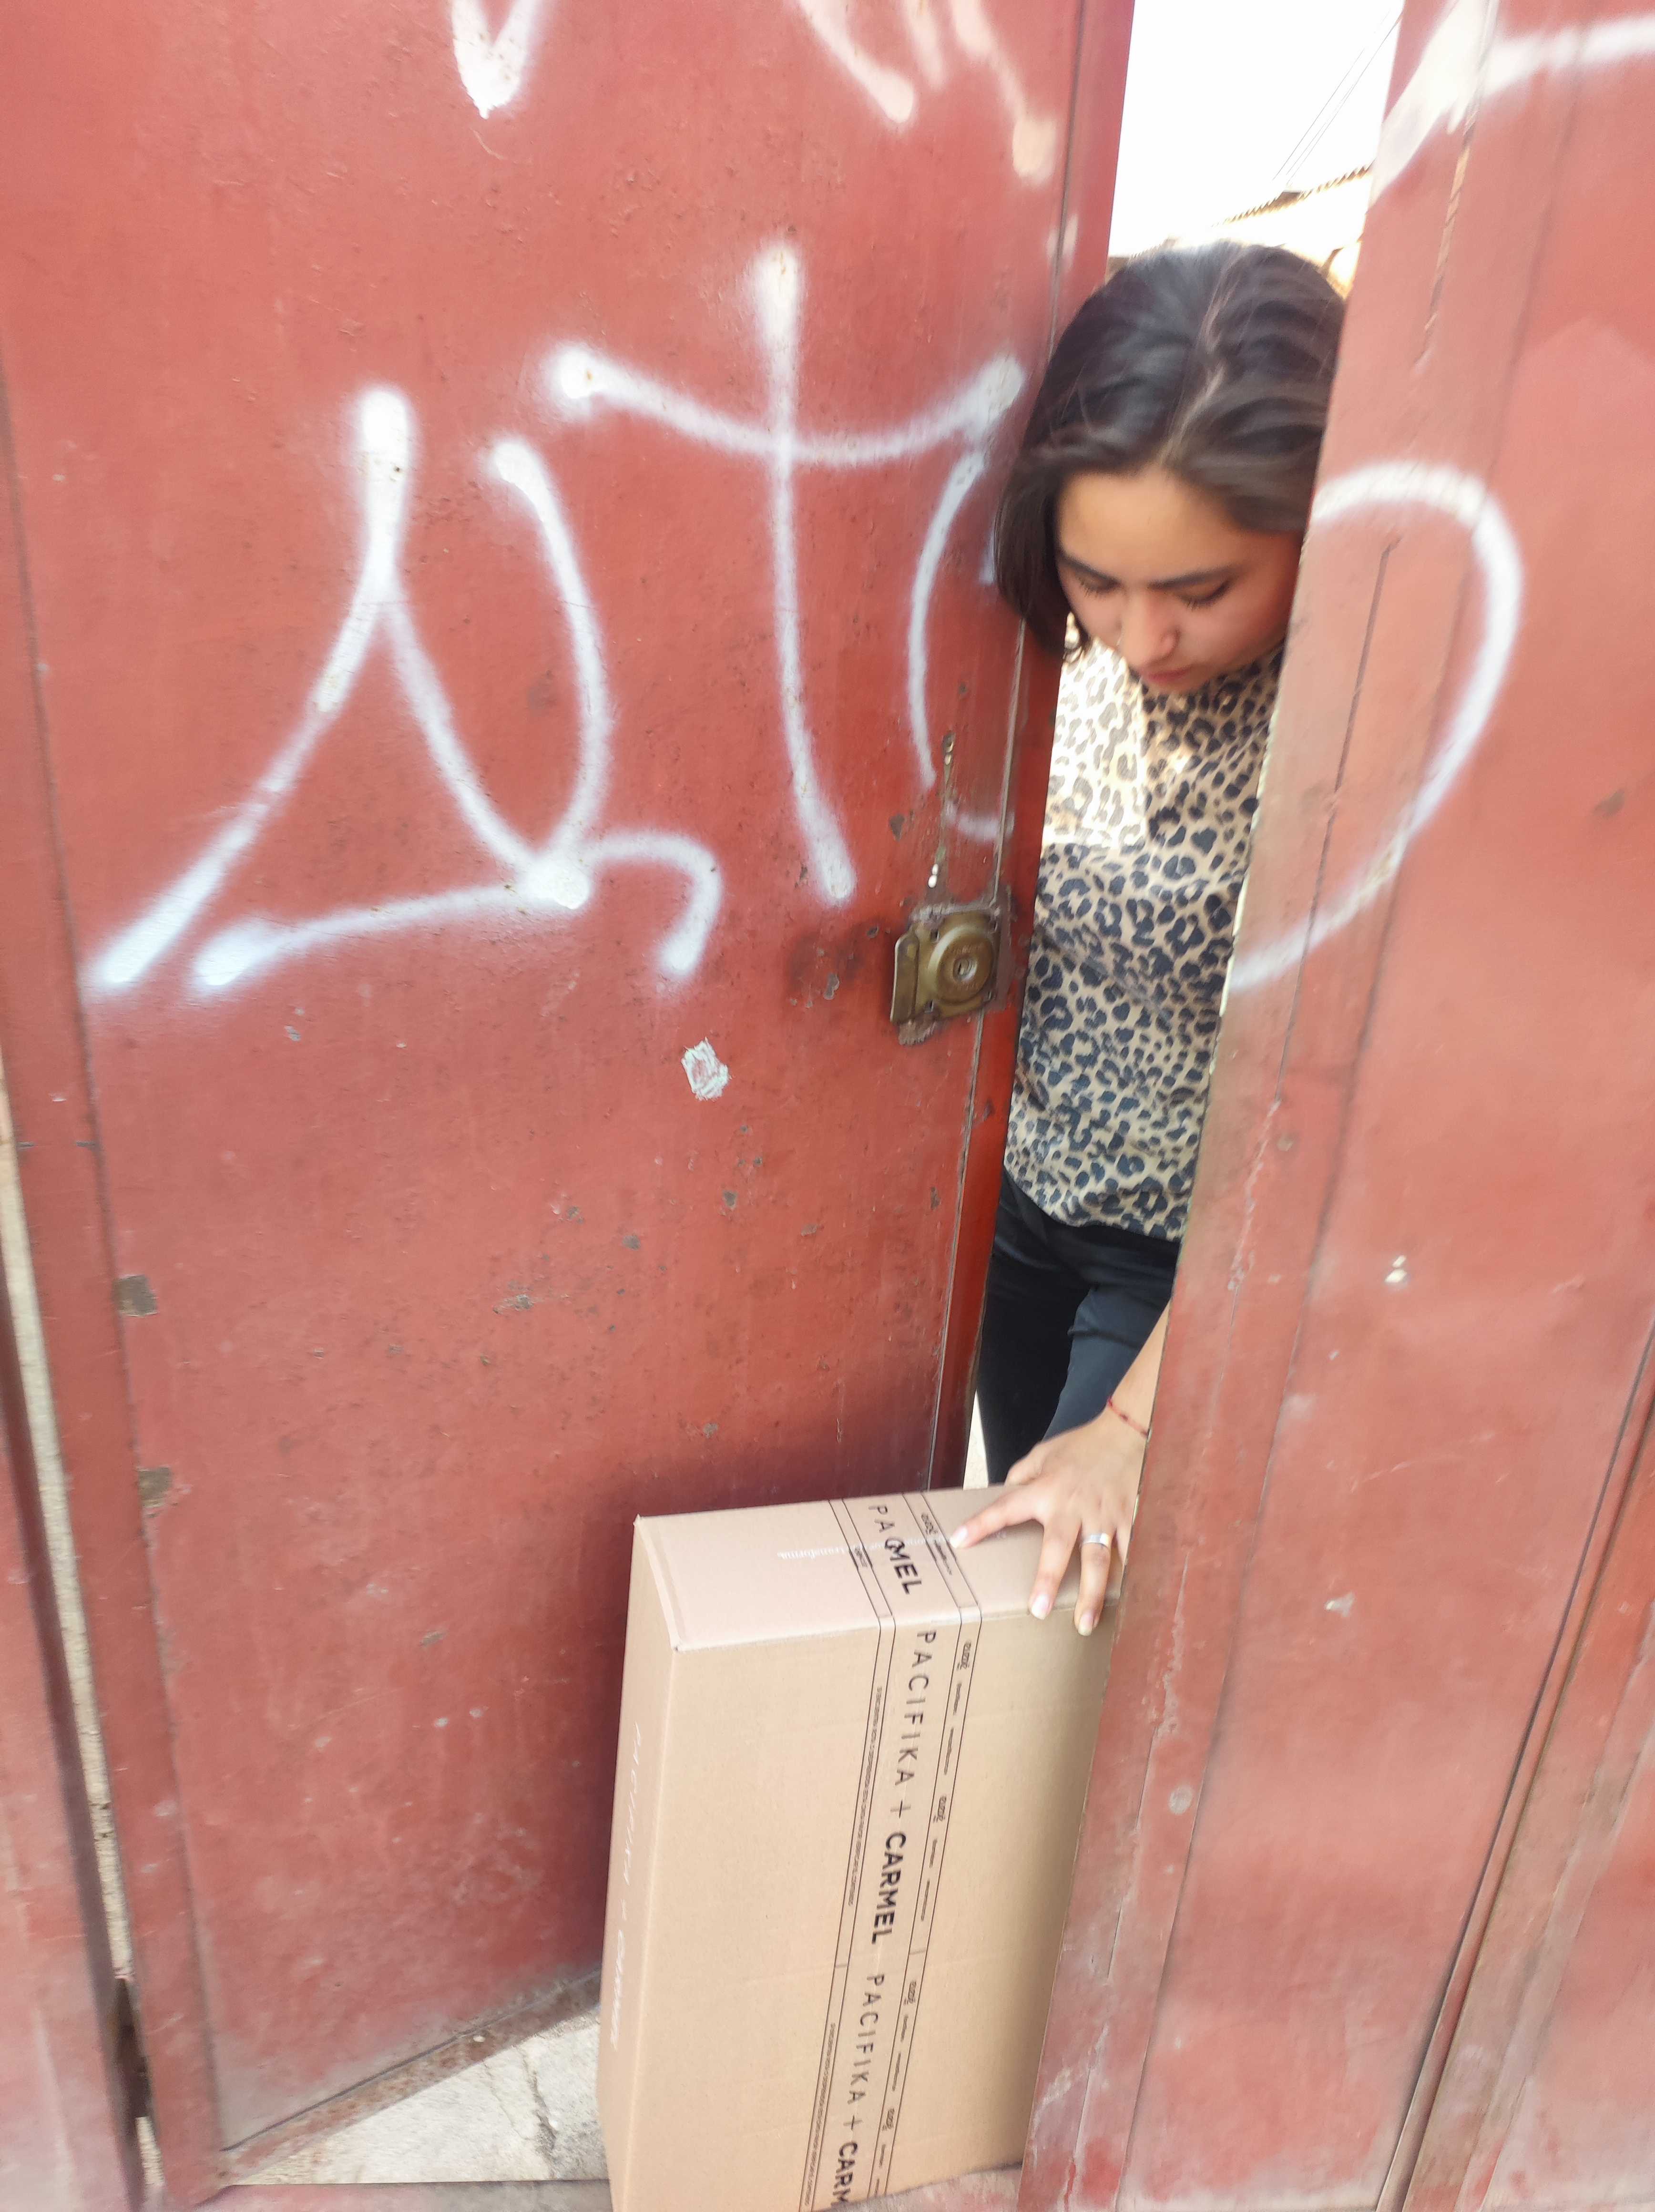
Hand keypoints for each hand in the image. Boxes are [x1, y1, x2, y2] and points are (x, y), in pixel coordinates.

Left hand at [951, 1408, 1145, 1633]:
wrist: (1126, 1433)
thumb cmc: (1081, 1447)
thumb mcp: (1043, 1455)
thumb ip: (1022, 1476)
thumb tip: (1004, 1494)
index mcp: (1045, 1490)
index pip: (1006, 1507)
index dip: (982, 1523)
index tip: (959, 1541)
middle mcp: (1072, 1507)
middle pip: (1059, 1548)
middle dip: (1049, 1579)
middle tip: (1039, 1610)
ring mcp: (1103, 1516)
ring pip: (1098, 1560)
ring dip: (1091, 1594)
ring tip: (1084, 1624)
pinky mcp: (1129, 1520)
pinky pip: (1130, 1552)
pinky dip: (1131, 1578)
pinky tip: (1131, 1604)